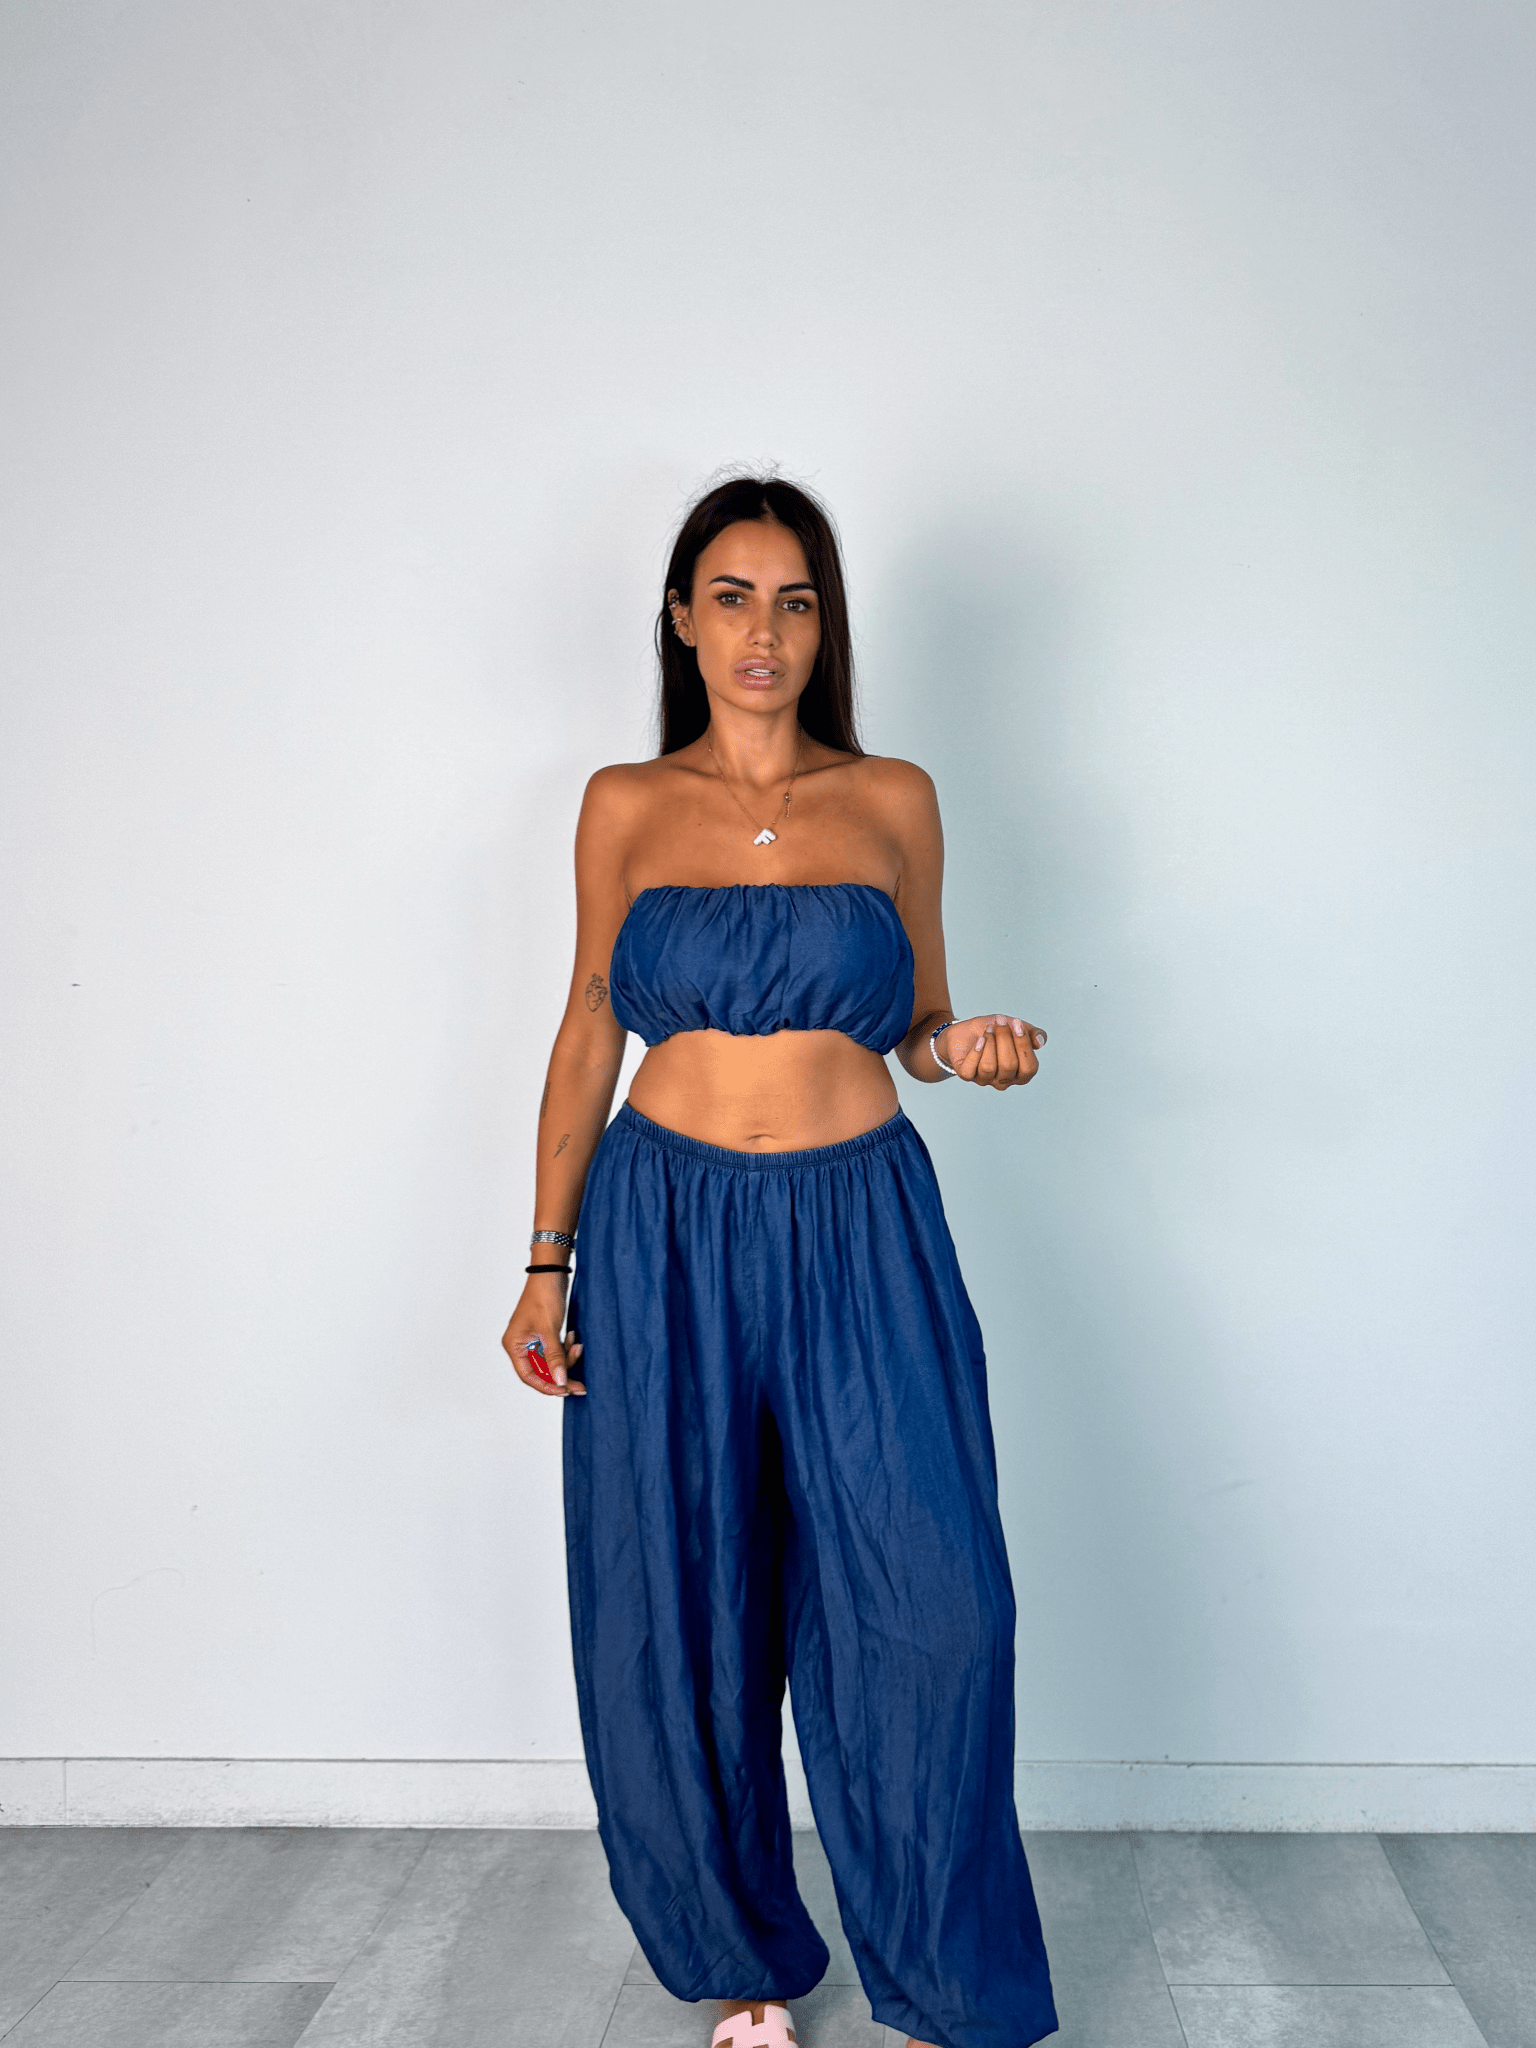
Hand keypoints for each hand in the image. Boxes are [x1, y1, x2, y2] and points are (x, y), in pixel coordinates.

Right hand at [503, 1277, 585, 1396]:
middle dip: (562, 1375)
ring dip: (567, 1359)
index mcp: (514, 1345)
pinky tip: (574, 1338)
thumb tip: (560, 1381)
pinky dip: (566, 1349)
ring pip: (551, 1362)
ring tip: (578, 1346)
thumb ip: (554, 1357)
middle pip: (541, 1371)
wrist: (552, 1272)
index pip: (529, 1375)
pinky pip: (556, 1351)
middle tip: (580, 1386)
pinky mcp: (545, 1335)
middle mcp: (521, 1345)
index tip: (564, 1391)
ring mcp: (533, 1340)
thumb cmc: (543, 1296)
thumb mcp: (549, 1329)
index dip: (546, 1386)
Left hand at [939, 1013, 1045, 1090]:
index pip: (1029, 1068)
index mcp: (1020, 1073)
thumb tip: (1040, 1042)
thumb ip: (1032, 1034)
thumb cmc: (993, 1031)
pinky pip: (970, 1069)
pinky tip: (979, 1039)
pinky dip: (975, 1052)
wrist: (965, 1030)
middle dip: (1004, 1039)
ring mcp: (984, 1080)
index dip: (1024, 1046)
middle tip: (999, 1021)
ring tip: (988, 1029)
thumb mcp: (1014, 1027)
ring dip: (989, 1043)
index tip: (1017, 1024)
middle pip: (1008, 1066)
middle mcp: (1004, 1081)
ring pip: (989, 1067)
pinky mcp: (966, 1075)